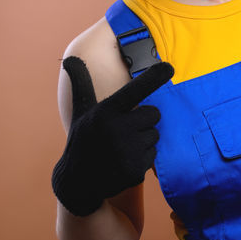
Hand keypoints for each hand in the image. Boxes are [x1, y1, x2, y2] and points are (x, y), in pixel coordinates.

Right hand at [51, 57, 172, 216]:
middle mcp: (116, 130)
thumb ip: (82, 83)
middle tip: (124, 129)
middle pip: (154, 114)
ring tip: (122, 146)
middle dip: (144, 119)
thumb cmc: (83, 138)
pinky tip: (124, 161)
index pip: (134, 90)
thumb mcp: (81, 111)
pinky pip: (154, 154)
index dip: (153, 77)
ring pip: (155, 135)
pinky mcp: (135, 170)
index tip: (170, 67)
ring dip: (143, 139)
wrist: (77, 182)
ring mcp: (126, 151)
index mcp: (105, 112)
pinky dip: (143, 157)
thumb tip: (70, 58)